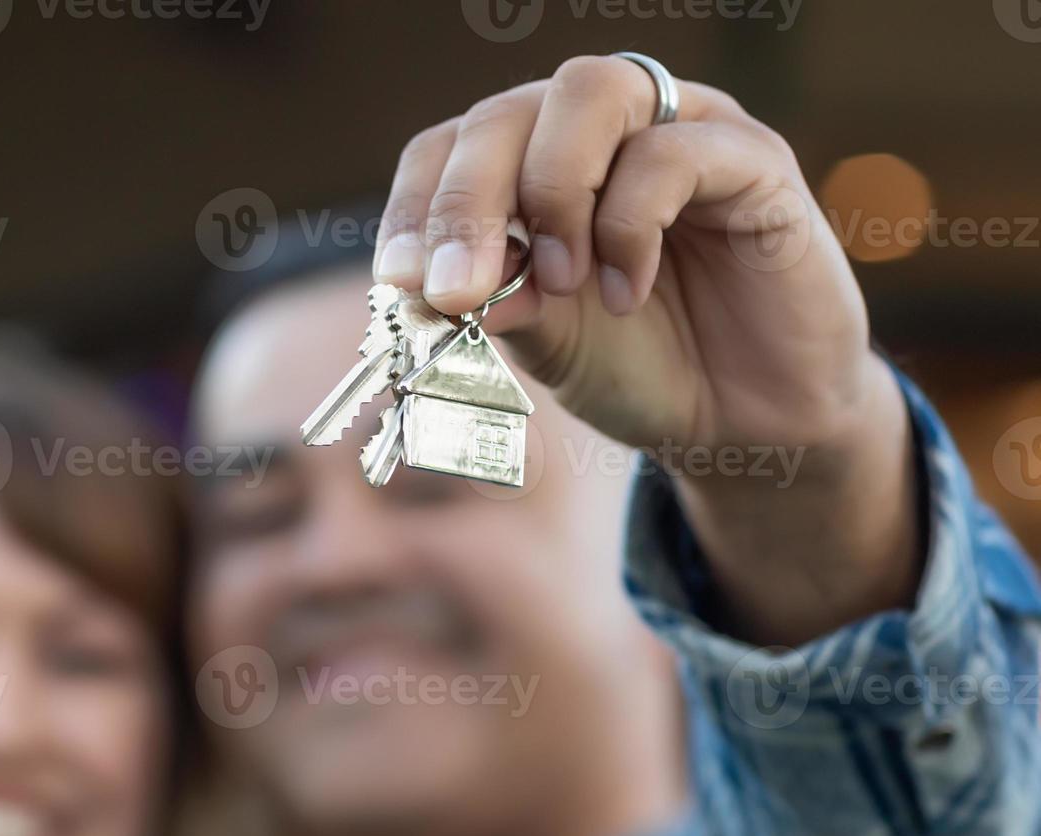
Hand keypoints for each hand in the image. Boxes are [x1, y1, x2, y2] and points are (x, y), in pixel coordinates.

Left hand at [373, 55, 920, 644]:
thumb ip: (493, 299)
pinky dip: (630, 225)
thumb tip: (427, 282)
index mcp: (535, 164)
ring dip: (551, 189)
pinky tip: (629, 290)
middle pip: (508, 110)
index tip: (401, 279)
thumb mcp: (544, 340)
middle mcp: (602, 129)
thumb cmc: (638, 365)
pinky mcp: (751, 159)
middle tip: (457, 289)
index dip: (416, 203)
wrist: (743, 425)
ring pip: (589, 92)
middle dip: (466, 201)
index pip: (450, 144)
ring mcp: (678, 130)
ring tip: (560, 280)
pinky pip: (672, 152)